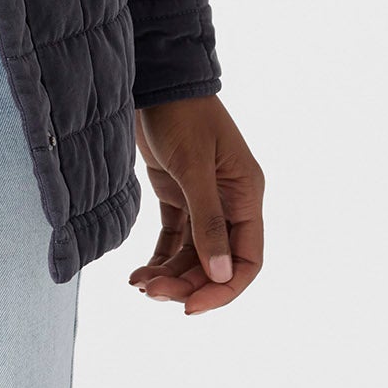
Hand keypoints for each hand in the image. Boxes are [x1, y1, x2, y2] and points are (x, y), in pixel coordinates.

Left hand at [129, 94, 264, 314]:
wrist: (156, 79)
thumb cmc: (181, 114)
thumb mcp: (194, 166)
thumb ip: (207, 221)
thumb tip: (221, 275)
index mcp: (246, 196)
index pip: (248, 260)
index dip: (224, 289)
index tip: (191, 307)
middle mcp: (229, 203)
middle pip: (216, 262)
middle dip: (187, 283)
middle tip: (151, 293)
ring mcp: (203, 199)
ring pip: (192, 254)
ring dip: (170, 273)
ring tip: (139, 285)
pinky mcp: (177, 194)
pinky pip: (174, 238)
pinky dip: (160, 257)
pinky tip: (139, 272)